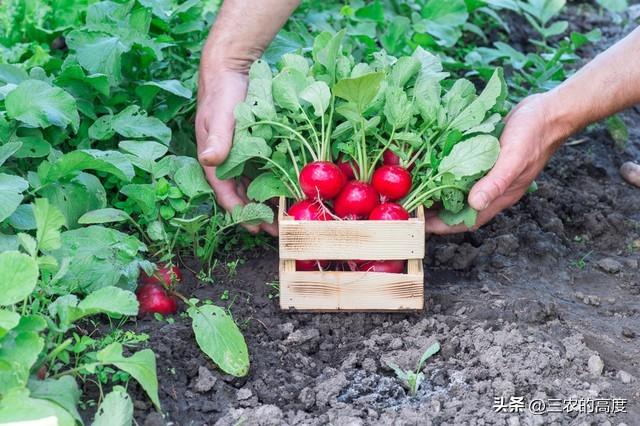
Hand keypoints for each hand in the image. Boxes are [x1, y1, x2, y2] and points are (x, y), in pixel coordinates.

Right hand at [196, 67, 278, 235]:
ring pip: (251, 187)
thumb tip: (210, 161)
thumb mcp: (221, 114)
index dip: (241, 213)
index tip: (258, 228)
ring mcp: (237, 156)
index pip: (226, 194)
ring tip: (285, 217)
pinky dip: (271, 184)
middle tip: (278, 231)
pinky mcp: (250, 148)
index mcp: (214, 160)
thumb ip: (218, 138)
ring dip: (265, 202)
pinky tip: (286, 192)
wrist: (230, 69)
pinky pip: (260, 172)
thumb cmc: (223, 92)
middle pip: (240, 196)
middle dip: (257, 214)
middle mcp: (225, 162)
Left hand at [425, 93, 569, 233]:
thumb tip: (475, 204)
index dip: (444, 225)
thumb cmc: (534, 135)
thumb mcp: (514, 158)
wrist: (548, 111)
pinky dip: (445, 171)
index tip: (421, 225)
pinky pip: (461, 170)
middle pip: (458, 207)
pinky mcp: (484, 158)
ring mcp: (487, 173)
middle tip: (410, 205)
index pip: (467, 220)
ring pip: (457, 189)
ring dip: (437, 190)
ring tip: (414, 188)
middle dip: (435, 210)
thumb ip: (495, 182)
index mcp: (500, 196)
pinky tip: (429, 166)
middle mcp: (491, 188)